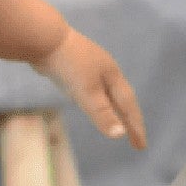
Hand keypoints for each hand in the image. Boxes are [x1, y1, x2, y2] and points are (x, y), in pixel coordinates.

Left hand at [34, 28, 146, 148]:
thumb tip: (119, 135)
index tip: (141, 147)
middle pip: (122, 99)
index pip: (129, 106)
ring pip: (108, 93)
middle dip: (130, 120)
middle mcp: (105, 71)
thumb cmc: (68, 65)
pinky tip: (90, 101)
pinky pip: (93, 89)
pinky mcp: (75, 66)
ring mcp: (90, 67)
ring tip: (119, 121)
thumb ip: (102, 114)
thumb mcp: (87, 92)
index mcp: (113, 76)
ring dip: (116, 109)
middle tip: (136, 140)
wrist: (43, 38)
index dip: (135, 127)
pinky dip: (100, 101)